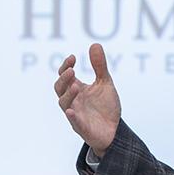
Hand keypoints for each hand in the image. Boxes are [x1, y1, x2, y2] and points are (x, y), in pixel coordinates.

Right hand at [54, 43, 120, 157]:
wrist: (114, 130)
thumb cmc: (106, 107)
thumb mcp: (105, 83)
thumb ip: (99, 66)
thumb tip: (94, 44)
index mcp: (76, 89)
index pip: (64, 76)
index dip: (65, 66)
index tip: (73, 57)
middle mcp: (72, 100)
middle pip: (59, 89)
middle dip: (64, 79)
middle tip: (72, 70)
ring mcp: (75, 114)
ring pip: (64, 104)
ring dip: (68, 94)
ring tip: (76, 85)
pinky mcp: (82, 127)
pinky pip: (74, 122)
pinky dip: (72, 116)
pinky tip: (71, 111)